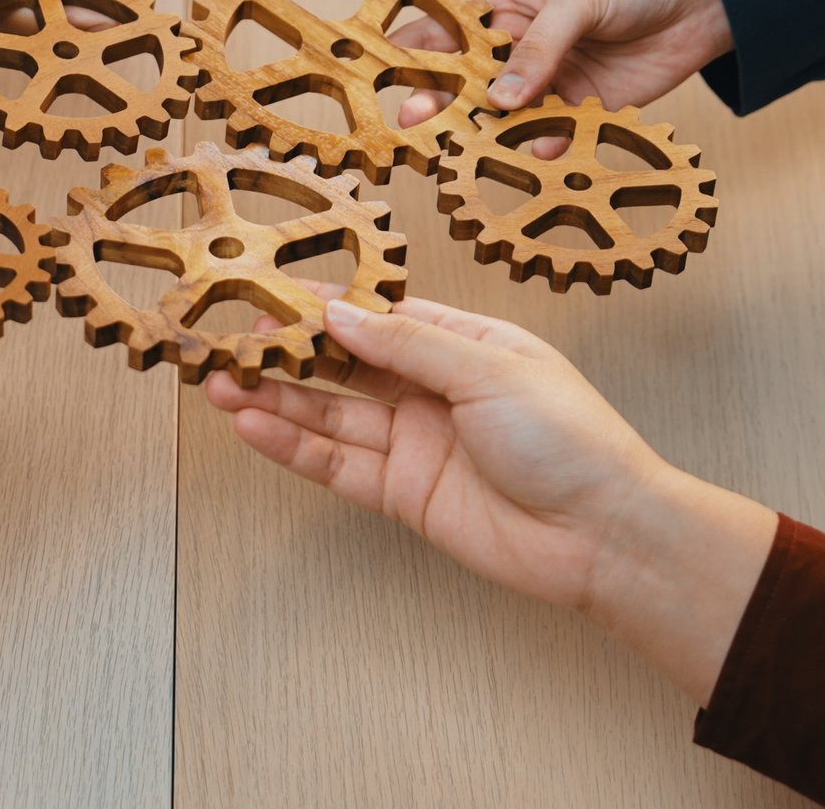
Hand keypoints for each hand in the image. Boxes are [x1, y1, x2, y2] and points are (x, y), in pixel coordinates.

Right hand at [210, 295, 666, 608]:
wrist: (602, 535)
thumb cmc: (574, 441)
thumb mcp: (489, 369)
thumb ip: (408, 343)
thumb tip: (343, 313)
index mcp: (466, 344)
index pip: (381, 314)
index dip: (326, 303)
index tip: (272, 290)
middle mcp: (435, 391)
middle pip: (346, 363)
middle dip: (288, 349)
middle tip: (232, 336)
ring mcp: (416, 443)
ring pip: (331, 414)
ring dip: (276, 397)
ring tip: (222, 381)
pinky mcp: (404, 494)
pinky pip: (337, 464)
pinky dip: (292, 445)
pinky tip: (254, 425)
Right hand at [395, 0, 732, 126]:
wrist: (706, 3)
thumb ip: (539, 48)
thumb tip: (501, 99)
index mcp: (505, 9)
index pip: (444, 32)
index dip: (410, 54)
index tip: (380, 77)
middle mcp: (519, 51)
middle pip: (466, 84)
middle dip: (439, 104)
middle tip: (414, 125)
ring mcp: (548, 85)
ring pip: (503, 118)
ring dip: (485, 135)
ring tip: (462, 152)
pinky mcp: (581, 114)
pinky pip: (549, 140)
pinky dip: (540, 151)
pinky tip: (534, 155)